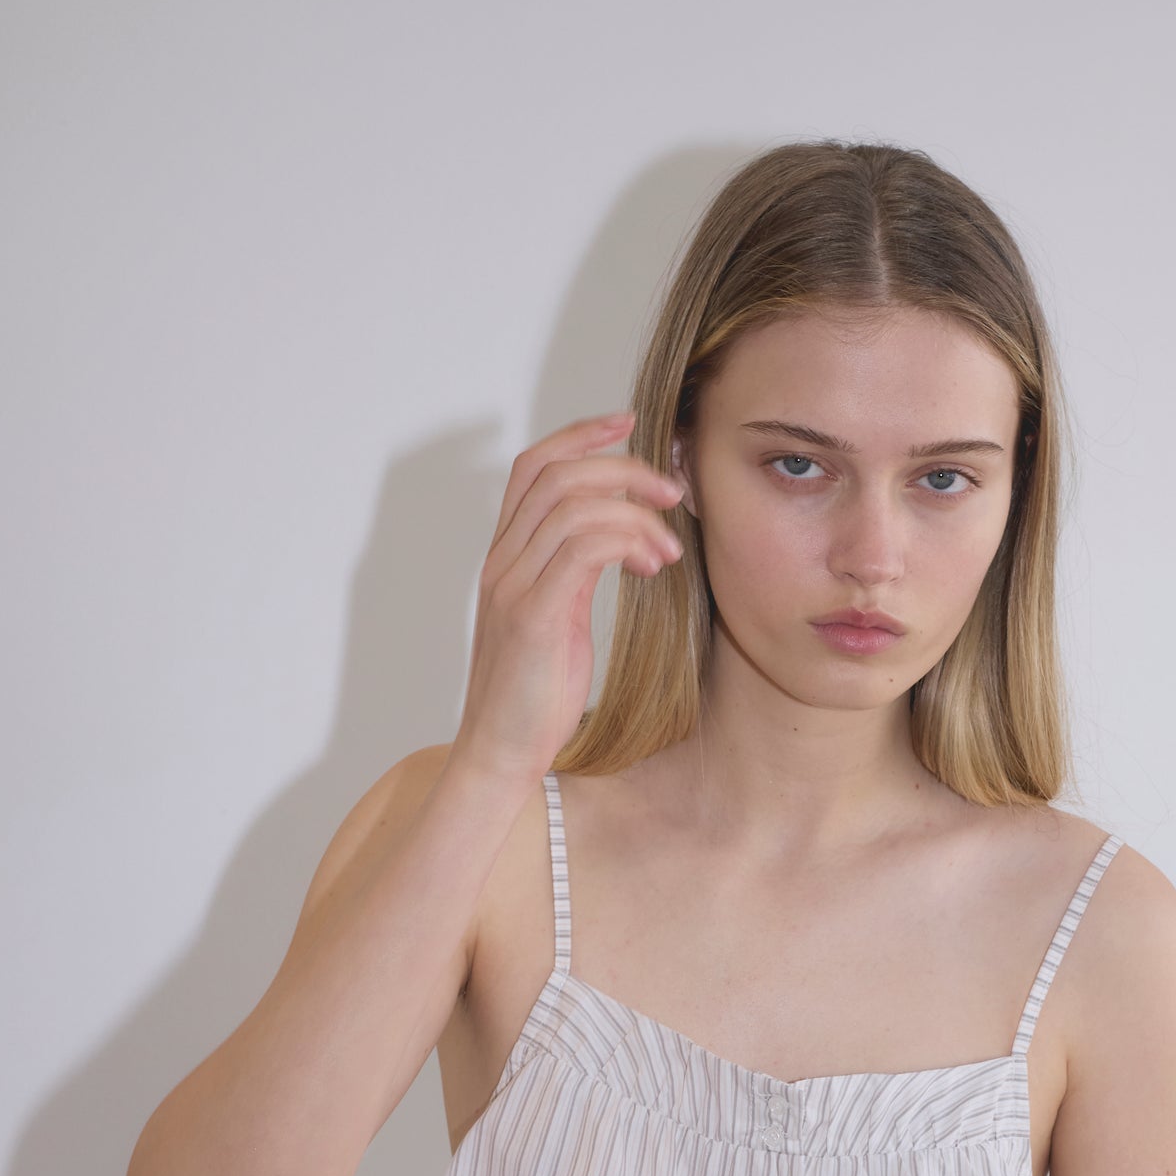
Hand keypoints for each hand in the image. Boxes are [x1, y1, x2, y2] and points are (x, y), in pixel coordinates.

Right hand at [452, 411, 686, 783]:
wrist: (502, 753)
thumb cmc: (535, 698)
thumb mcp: (557, 622)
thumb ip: (574, 576)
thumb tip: (623, 544)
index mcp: (504, 557)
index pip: (533, 467)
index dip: (580, 434)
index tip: (628, 423)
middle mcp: (502, 561)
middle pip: (557, 473)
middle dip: (624, 469)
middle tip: (673, 492)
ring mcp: (513, 585)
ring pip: (574, 505)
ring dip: (636, 514)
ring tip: (671, 548)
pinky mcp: (535, 614)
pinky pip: (584, 547)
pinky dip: (627, 542)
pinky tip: (651, 567)